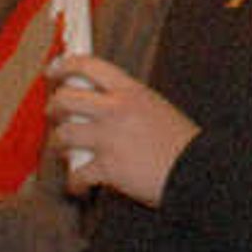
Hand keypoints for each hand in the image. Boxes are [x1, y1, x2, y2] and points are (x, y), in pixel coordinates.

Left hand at [46, 54, 196, 207]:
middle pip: (65, 98)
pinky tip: (79, 185)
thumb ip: (127, 102)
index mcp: (132, 91)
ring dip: (57, 144)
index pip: (88, 66)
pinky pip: (77, 174)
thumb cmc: (181, 144)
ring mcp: (110, 139)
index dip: (64, 66)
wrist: (199, 171)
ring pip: (63, 135)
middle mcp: (117, 110)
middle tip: (53, 113)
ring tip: (62, 150)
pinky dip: (75, 182)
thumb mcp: (156, 107)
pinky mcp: (108, 168)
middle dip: (53, 107)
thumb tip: (96, 104)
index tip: (53, 72)